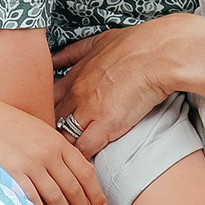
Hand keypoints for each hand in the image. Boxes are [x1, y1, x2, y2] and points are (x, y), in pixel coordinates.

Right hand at [0, 100, 108, 204]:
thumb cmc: (15, 126)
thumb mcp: (45, 133)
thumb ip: (63, 151)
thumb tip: (86, 170)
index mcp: (59, 143)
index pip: (85, 173)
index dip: (96, 193)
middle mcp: (49, 154)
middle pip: (74, 188)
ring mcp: (31, 163)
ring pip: (57, 196)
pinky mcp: (14, 172)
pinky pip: (33, 197)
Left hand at [52, 19, 180, 158]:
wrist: (157, 54)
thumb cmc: (135, 45)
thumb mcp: (96, 42)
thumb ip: (74, 52)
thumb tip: (56, 57)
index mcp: (74, 77)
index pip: (48, 102)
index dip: (48, 114)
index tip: (52, 122)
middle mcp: (76, 95)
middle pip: (52, 122)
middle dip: (53, 134)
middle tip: (58, 144)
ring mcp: (89, 110)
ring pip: (64, 138)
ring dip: (67, 148)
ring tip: (70, 158)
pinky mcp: (106, 124)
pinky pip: (84, 149)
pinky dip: (83, 157)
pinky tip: (85, 163)